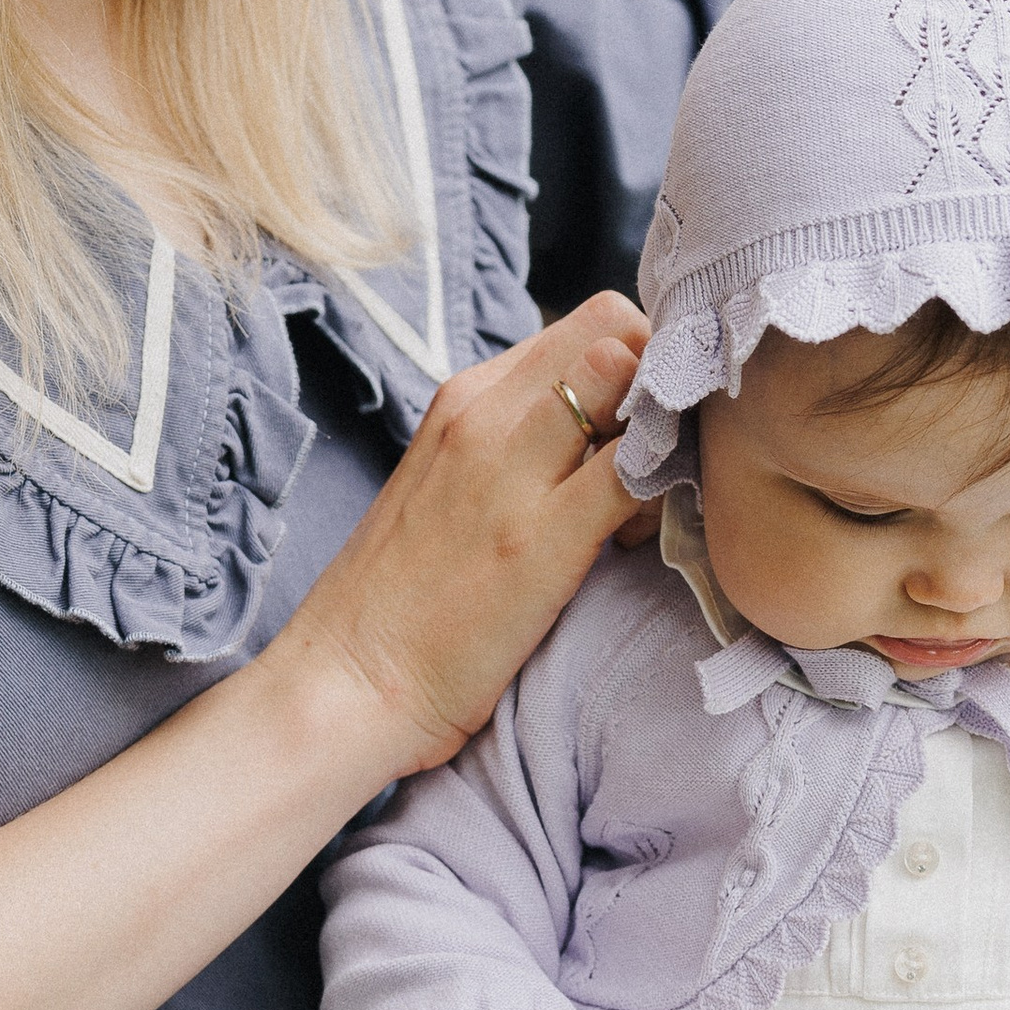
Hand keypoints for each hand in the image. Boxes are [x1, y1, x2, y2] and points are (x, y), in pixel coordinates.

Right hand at [276, 296, 648, 774]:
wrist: (345, 684)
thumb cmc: (402, 601)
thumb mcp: (448, 483)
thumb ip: (513, 441)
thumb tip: (595, 429)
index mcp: (464, 396)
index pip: (587, 324)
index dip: (635, 363)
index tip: (632, 427)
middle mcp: (484, 412)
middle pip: (616, 328)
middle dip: (659, 379)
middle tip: (653, 455)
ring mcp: (511, 470)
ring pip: (629, 377)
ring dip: (663, 428)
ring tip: (639, 502)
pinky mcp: (542, 539)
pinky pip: (637, 470)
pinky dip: (664, 486)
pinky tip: (636, 538)